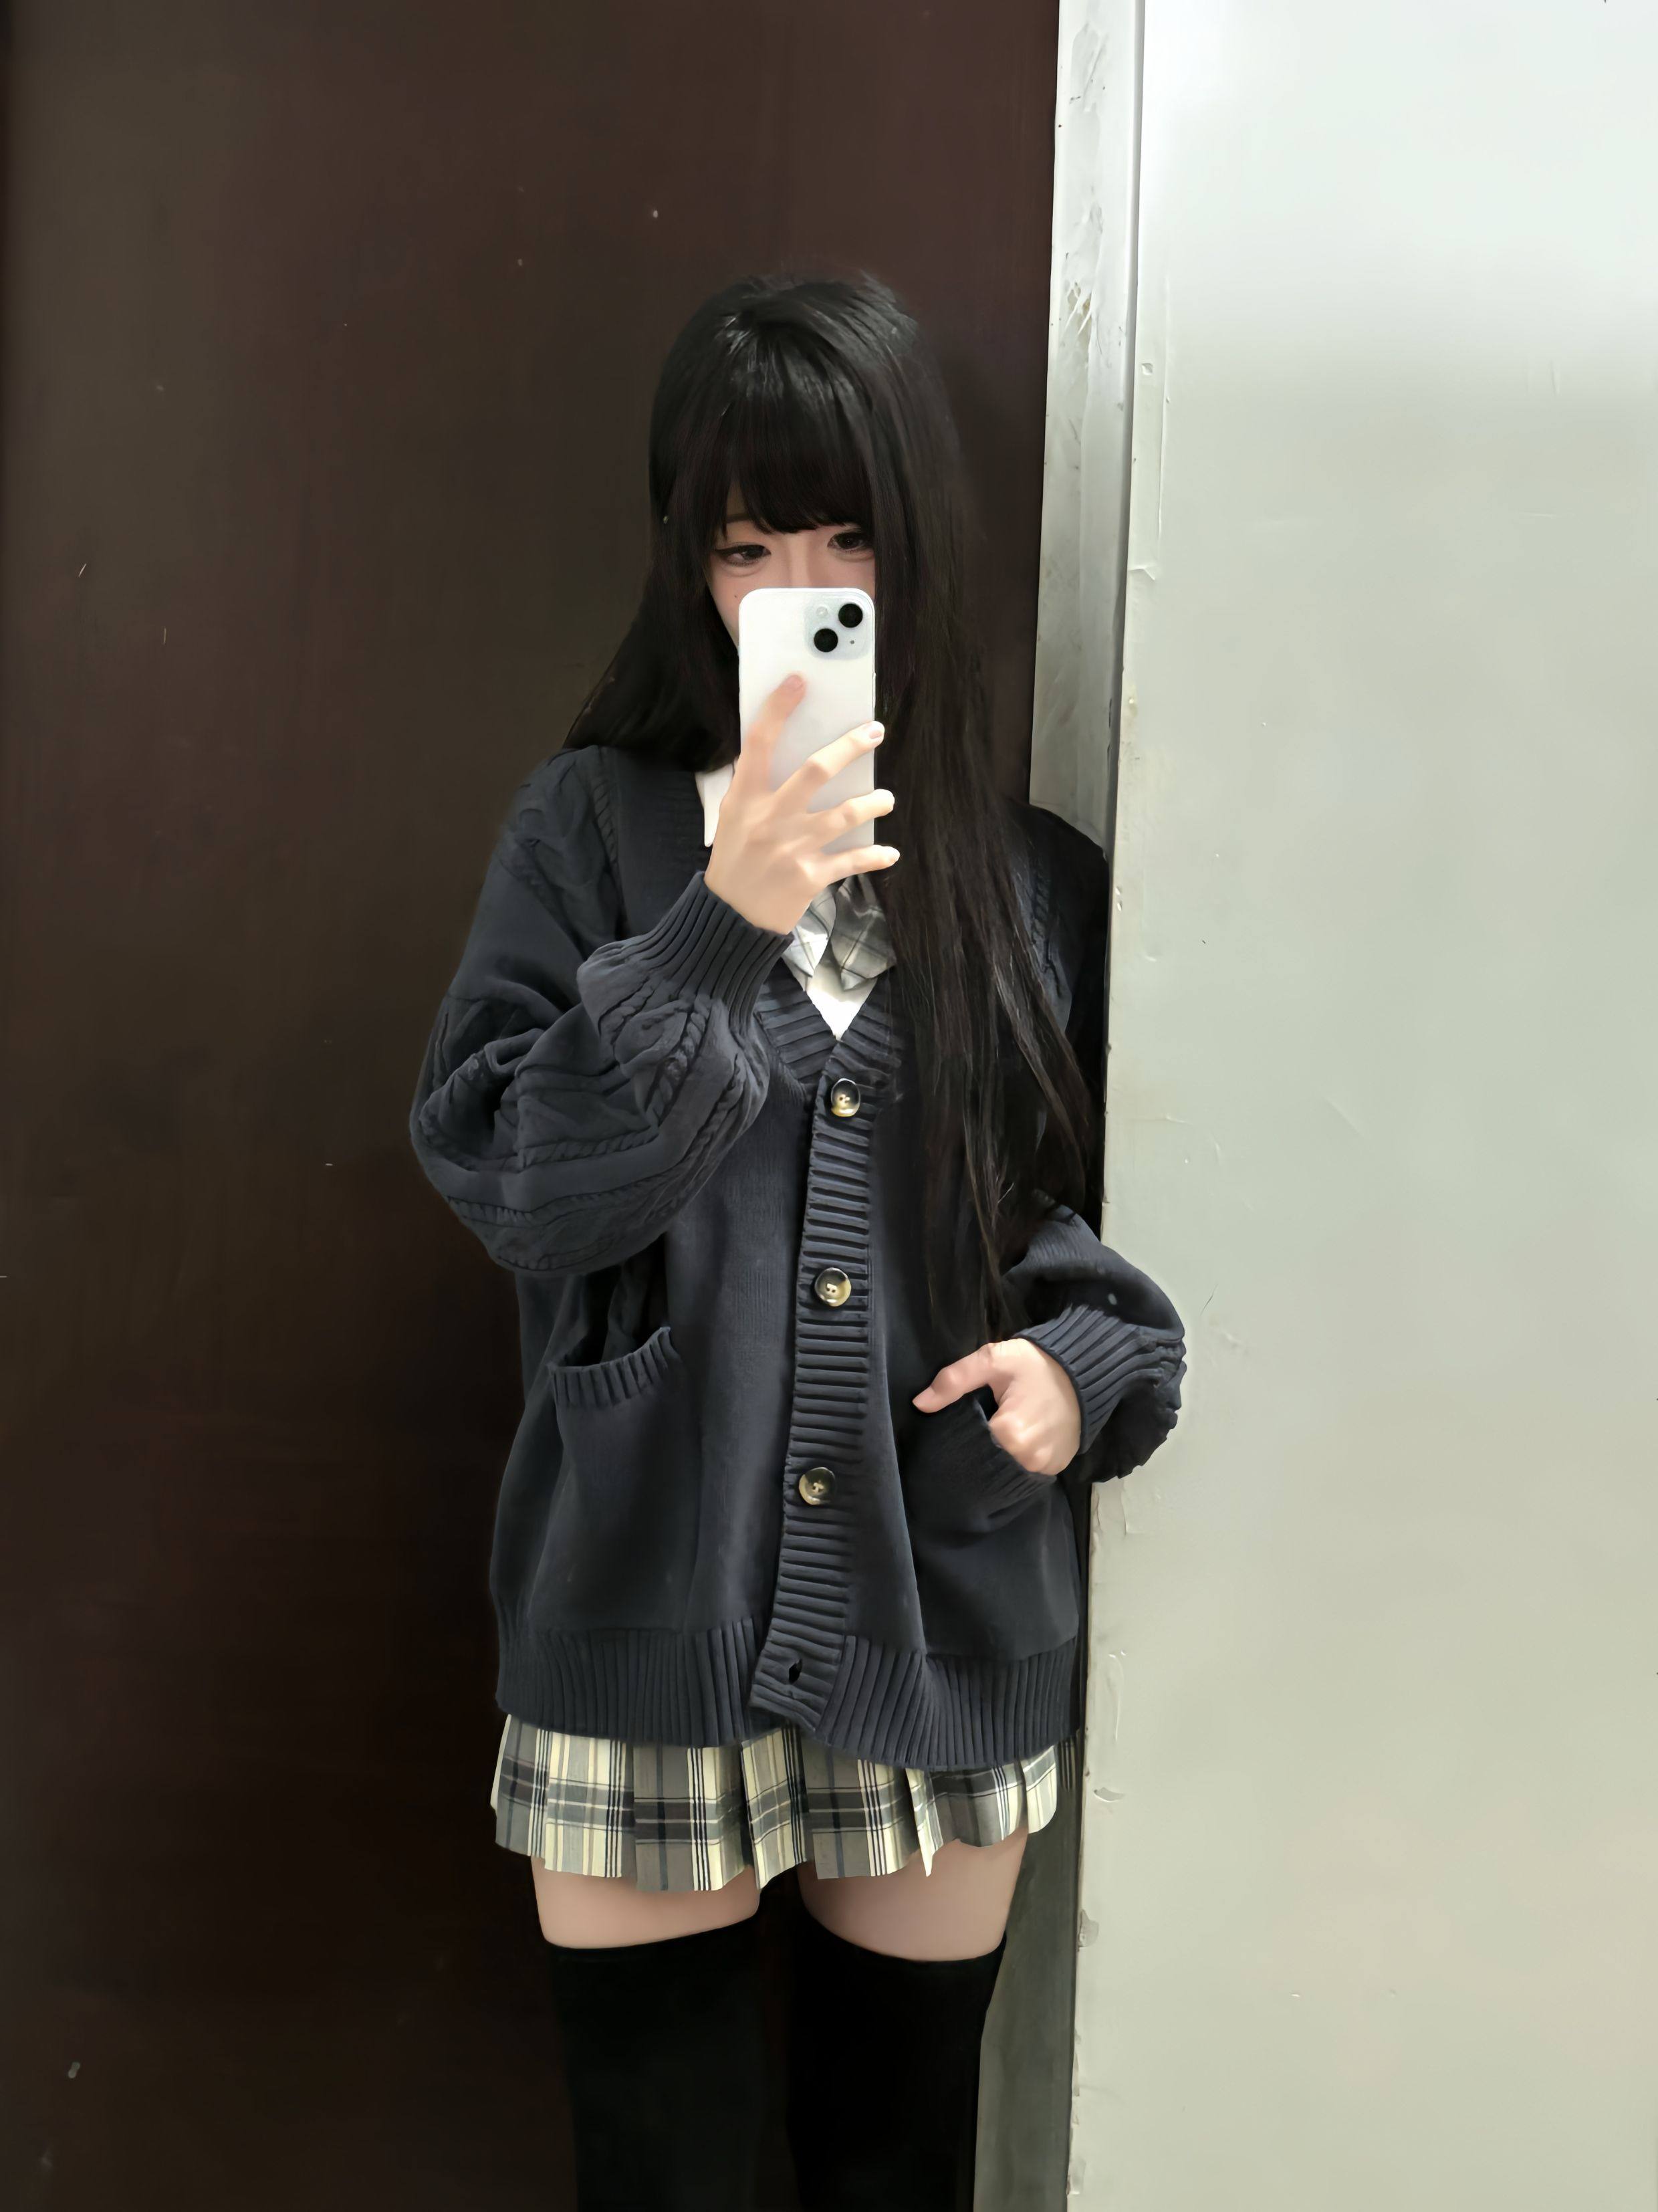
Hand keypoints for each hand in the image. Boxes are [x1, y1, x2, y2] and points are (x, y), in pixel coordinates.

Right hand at [703, 673, 898, 934]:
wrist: (729, 918)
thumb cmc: (734, 861)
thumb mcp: (734, 819)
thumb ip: (757, 789)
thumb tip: (793, 756)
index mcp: (745, 799)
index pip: (760, 744)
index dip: (778, 709)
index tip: (798, 682)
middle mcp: (769, 818)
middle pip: (816, 771)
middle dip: (850, 747)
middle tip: (874, 731)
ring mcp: (791, 848)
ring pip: (844, 814)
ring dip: (873, 803)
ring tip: (886, 798)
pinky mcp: (809, 877)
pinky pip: (851, 861)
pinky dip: (875, 856)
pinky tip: (890, 853)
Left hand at [911, 1339, 1081, 1478]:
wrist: (1084, 1369)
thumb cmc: (1036, 1364)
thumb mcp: (993, 1360)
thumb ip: (954, 1380)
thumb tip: (920, 1403)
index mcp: (1010, 1435)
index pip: (968, 1448)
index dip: (958, 1436)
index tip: (956, 1425)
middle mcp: (1029, 1459)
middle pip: (986, 1463)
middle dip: (976, 1449)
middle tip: (975, 1428)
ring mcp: (1045, 1468)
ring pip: (1005, 1471)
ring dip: (995, 1458)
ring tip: (992, 1436)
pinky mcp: (1056, 1469)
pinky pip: (1024, 1473)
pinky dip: (1015, 1461)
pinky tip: (1011, 1445)